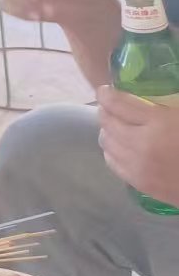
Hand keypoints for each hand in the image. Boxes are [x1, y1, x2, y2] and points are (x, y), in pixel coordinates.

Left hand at [98, 87, 178, 205]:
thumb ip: (169, 102)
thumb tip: (157, 92)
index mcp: (159, 122)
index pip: (117, 103)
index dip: (106, 94)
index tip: (105, 90)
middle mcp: (142, 144)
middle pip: (107, 122)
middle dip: (105, 111)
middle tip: (110, 107)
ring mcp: (139, 166)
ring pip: (106, 142)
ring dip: (107, 131)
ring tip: (115, 127)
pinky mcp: (141, 184)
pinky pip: (112, 163)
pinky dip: (111, 151)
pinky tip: (120, 147)